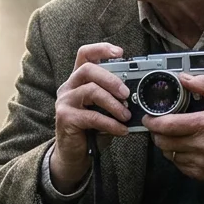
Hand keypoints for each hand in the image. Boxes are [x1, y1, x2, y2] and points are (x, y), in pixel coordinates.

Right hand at [49, 42, 131, 190]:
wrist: (74, 155)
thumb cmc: (92, 130)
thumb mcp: (105, 110)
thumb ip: (115, 99)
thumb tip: (138, 96)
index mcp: (79, 80)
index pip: (85, 55)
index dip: (101, 49)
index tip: (120, 53)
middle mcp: (69, 87)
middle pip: (89, 69)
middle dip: (112, 79)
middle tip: (127, 94)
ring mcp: (65, 101)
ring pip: (91, 91)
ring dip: (113, 104)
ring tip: (127, 116)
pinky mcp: (65, 118)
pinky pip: (92, 116)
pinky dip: (110, 124)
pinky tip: (121, 130)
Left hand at [141, 73, 203, 183]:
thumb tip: (185, 78)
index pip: (167, 125)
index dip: (152, 122)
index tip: (148, 118)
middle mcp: (201, 145)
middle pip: (163, 142)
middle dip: (156, 133)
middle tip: (158, 127)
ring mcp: (201, 162)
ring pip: (169, 155)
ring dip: (166, 145)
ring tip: (172, 136)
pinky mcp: (202, 174)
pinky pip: (179, 166)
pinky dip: (177, 157)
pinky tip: (184, 148)